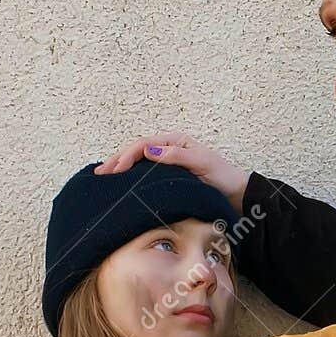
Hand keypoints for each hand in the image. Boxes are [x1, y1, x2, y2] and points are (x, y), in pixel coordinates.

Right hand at [92, 131, 249, 213]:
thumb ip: (176, 155)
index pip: (143, 145)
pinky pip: (144, 173)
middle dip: (116, 160)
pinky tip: (119, 184)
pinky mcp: (168, 177)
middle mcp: (169, 149)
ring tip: (102, 177)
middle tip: (98, 173)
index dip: (126, 156)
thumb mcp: (201, 163)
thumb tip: (148, 148)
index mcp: (175, 142)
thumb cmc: (223, 177)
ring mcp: (167, 163)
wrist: (237, 194)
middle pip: (136, 151)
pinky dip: (130, 177)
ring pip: (137, 162)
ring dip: (120, 168)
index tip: (115, 171)